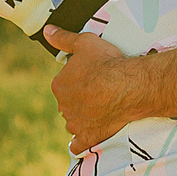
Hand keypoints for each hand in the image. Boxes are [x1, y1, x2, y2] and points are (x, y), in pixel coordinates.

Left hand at [43, 27, 137, 153]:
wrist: (129, 86)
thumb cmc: (108, 62)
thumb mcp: (85, 42)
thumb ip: (63, 38)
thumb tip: (47, 31)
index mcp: (59, 85)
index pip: (64, 82)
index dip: (78, 79)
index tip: (93, 76)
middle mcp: (63, 106)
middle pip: (69, 102)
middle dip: (80, 98)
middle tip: (100, 92)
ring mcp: (75, 124)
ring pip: (73, 121)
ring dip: (82, 118)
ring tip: (101, 110)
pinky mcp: (88, 138)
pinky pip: (78, 145)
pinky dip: (80, 143)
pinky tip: (86, 138)